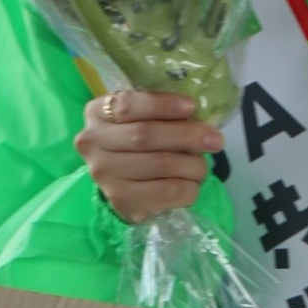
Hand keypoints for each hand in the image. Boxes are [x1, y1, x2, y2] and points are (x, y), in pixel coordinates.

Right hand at [74, 90, 223, 224]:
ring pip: (160, 165)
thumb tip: (197, 114)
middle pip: (145, 135)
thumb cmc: (136, 138)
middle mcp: (93, 144)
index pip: (128, 105)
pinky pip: (167, 193)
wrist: (122, 180)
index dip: (162, 105)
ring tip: (203, 164)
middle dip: (186, 135)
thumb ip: (160, 110)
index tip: (191, 106)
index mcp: (97, 113)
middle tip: (215, 139)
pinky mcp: (123, 202)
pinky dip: (189, 187)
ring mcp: (105, 176)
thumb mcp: (140, 116)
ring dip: (192, 164)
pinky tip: (192, 184)